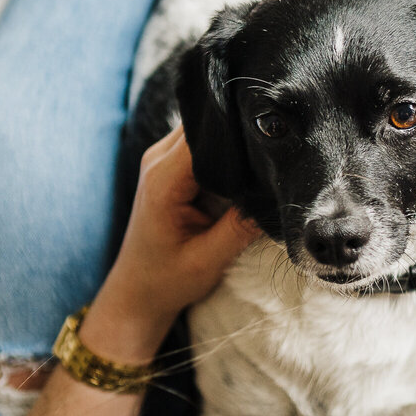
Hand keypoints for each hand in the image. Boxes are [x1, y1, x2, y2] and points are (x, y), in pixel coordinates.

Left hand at [88, 125, 258, 359]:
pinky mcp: (173, 167)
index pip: (205, 133)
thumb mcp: (210, 259)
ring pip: (206, 130)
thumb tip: (278, 193)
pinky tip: (247, 168)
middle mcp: (158, 160)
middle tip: (278, 145)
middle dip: (240, 131)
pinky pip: (203, 145)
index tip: (273, 138)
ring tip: (266, 156)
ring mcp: (163, 160)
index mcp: (164, 179)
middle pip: (206, 123)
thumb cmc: (168, 280)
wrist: (138, 292)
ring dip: (234, 142)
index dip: (240, 130)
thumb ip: (242, 226)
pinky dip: (226, 153)